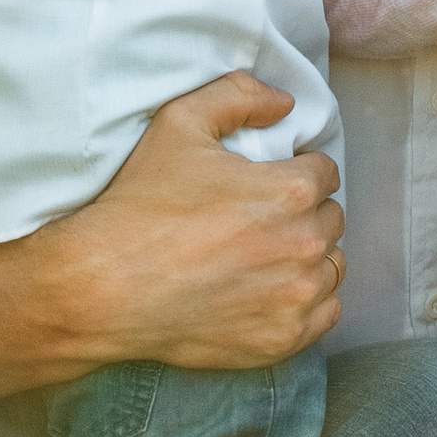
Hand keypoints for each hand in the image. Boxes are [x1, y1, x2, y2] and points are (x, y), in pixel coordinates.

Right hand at [52, 73, 347, 370]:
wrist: (105, 287)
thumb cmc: (141, 205)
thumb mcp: (180, 123)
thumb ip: (238, 95)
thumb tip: (284, 103)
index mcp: (290, 191)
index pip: (325, 172)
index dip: (298, 171)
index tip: (269, 182)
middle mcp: (304, 245)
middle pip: (330, 219)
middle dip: (304, 213)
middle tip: (262, 219)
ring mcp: (296, 298)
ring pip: (331, 266)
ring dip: (309, 256)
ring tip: (266, 256)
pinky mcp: (283, 340)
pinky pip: (324, 314)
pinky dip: (307, 302)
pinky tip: (273, 292)